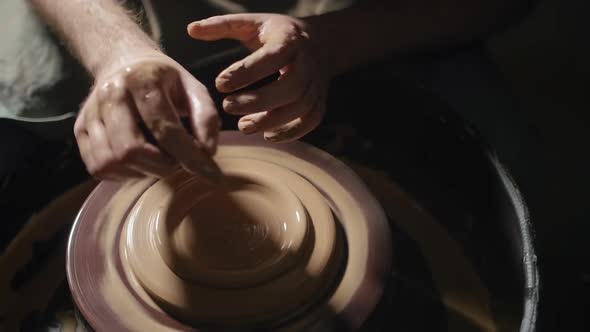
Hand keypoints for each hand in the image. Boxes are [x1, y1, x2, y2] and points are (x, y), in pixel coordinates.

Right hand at [74, 54, 220, 180]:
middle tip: (178, 161)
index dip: (189, 157)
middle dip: (162, 166)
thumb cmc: (165, 80)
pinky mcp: (80, 130)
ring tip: (159, 160)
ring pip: (112, 162)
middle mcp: (111, 94)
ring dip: (143, 172)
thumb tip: (207, 153)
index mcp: (142, 80)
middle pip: (131, 150)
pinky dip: (123, 174)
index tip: (212, 175)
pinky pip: (99, 167)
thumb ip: (206, 118)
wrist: (123, 61)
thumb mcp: (193, 89)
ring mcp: (91, 113)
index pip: (165, 130)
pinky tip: (140, 162)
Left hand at [188, 13, 327, 141]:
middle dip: (258, 101)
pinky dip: (291, 132)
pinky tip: (267, 135)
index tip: (220, 83)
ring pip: (300, 107)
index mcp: (289, 39)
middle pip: (290, 86)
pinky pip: (311, 121)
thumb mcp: (253, 23)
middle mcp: (308, 63)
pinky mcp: (320, 101)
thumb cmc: (277, 34)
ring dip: (271, 120)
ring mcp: (316, 84)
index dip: (246, 72)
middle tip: (228, 107)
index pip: (272, 57)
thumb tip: (191, 29)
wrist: (320, 43)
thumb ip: (223, 25)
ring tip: (243, 126)